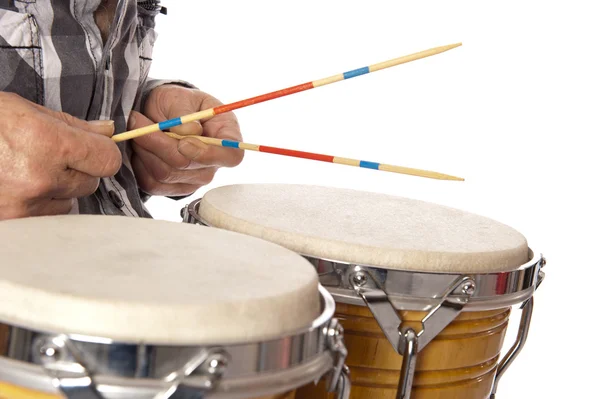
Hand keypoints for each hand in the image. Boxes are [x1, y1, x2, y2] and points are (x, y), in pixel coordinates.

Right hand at [0, 92, 121, 219]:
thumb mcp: (25, 110)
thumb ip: (72, 125)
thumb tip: (108, 132)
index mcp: (47, 142)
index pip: (107, 160)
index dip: (103, 152)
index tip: (95, 148)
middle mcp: (40, 177)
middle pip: (92, 183)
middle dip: (80, 169)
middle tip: (53, 156)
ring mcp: (25, 204)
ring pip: (70, 202)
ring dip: (60, 189)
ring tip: (29, 169)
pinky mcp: (12, 221)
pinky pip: (47, 216)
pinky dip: (41, 203)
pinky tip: (18, 186)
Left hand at [129, 85, 242, 196]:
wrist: (160, 114)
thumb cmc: (176, 103)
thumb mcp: (180, 97)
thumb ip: (185, 114)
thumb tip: (190, 133)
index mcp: (227, 135)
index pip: (231, 156)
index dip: (208, 154)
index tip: (183, 142)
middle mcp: (215, 163)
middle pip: (188, 165)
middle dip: (158, 143)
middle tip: (137, 121)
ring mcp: (196, 179)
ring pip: (166, 173)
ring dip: (145, 149)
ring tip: (138, 129)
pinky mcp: (175, 188)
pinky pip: (153, 182)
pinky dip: (140, 163)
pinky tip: (141, 147)